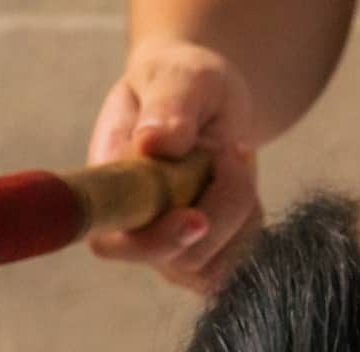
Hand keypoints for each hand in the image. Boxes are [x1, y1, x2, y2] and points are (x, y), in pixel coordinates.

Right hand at [86, 40, 262, 293]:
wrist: (206, 102)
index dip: (152, 243)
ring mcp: (170, 250)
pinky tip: (240, 181)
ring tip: (232, 156)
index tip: (195, 217)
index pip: (112, 243)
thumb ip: (167, 106)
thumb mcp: (179, 78)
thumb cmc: (182, 84)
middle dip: (222, 209)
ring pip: (215, 266)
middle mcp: (134, 228)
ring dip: (239, 212)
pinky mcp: (206, 258)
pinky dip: (251, 221)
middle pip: (182, 259)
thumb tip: (152, 143)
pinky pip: (239, 259)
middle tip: (230, 151)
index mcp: (108, 186)